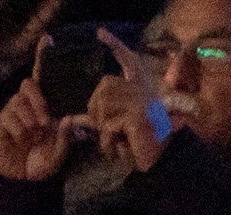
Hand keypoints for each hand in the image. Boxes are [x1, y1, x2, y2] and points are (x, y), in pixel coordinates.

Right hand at [0, 73, 79, 180]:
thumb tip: (67, 119)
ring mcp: (8, 116)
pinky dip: (17, 130)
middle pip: (25, 87)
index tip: (48, 102)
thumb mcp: (58, 152)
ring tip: (34, 137)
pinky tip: (21, 141)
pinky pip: (5, 119)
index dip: (38, 79)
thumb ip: (64, 136)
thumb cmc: (42, 163)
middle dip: (38, 104)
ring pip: (15, 102)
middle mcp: (23, 108)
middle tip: (45, 124)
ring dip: (28, 120)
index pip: (33, 84)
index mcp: (38, 107)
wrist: (24, 182)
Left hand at [84, 34, 171, 170]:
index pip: (122, 65)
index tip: (101, 33)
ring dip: (104, 133)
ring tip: (119, 142)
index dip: (115, 46)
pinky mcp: (135, 117)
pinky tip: (125, 147)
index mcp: (139, 90)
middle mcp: (141, 91)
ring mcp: (139, 103)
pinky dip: (110, 142)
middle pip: (103, 89)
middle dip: (97, 113)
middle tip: (111, 132)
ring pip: (102, 109)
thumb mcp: (114, 131)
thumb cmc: (137, 149)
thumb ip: (96, 120)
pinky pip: (108, 127)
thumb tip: (71, 120)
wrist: (159, 165)